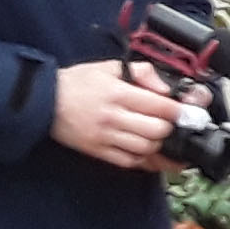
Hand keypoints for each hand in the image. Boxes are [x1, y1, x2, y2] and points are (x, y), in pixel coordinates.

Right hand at [51, 60, 180, 169]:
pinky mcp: (97, 150)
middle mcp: (113, 116)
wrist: (43, 101)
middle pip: (156, 131)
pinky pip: (128, 162)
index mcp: (118, 93)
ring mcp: (104, 136)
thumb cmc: (77, 82)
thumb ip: (142, 72)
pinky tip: (148, 153)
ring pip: (145, 149)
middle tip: (171, 125)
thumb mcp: (109, 67)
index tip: (186, 112)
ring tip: (159, 137)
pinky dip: (143, 160)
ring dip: (158, 145)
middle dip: (169, 129)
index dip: (178, 111)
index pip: (159, 106)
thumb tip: (166, 88)